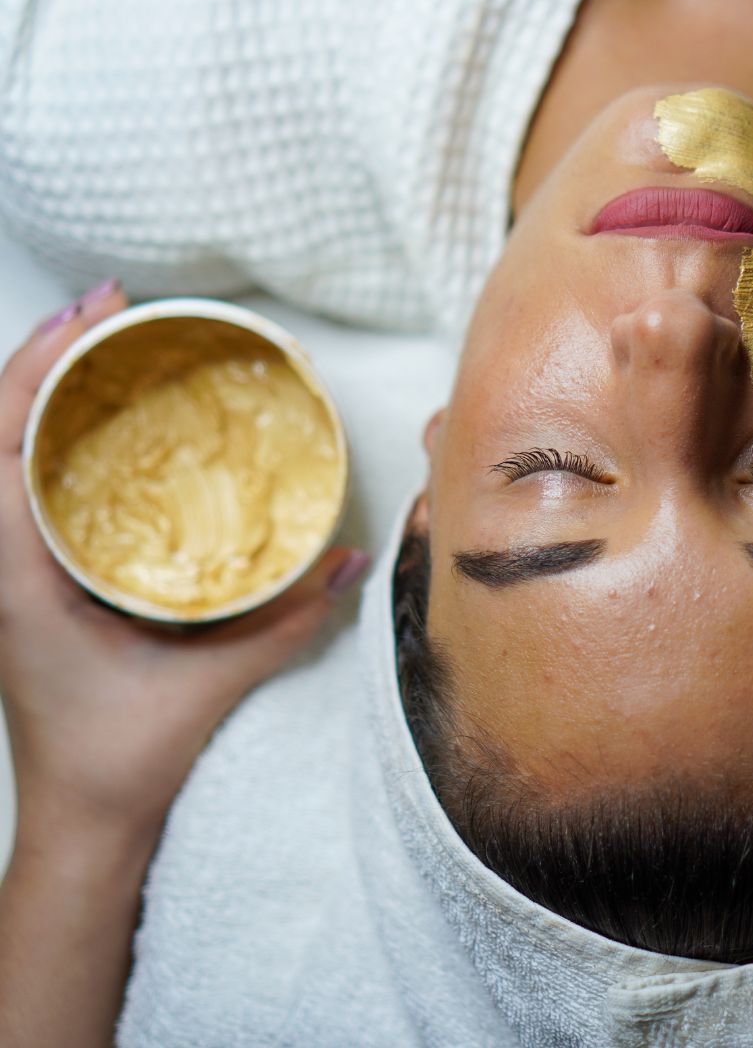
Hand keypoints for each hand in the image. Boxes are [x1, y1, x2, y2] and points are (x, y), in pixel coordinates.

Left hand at [0, 280, 369, 851]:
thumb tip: (347, 561)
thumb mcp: (209, 683)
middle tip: (106, 306)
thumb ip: (284, 620)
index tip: (92, 317)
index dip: (38, 370)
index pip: (3, 448)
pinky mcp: (26, 578)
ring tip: (94, 341)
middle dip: (41, 356)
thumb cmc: (120, 757)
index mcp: (16, 576)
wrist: (80, 816)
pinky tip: (91, 422)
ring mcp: (5, 570)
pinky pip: (23, 484)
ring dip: (39, 390)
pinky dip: (48, 435)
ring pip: (2, 454)